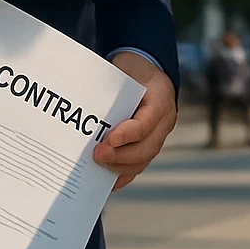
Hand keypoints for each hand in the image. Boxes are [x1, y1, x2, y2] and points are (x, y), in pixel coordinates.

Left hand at [94, 51, 176, 189]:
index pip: (147, 122)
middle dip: (120, 156)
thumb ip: (112, 85)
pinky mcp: (150, 145)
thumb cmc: (132, 69)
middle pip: (146, 147)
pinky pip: (138, 164)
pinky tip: (107, 180)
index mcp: (161, 98)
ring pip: (143, 159)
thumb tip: (84, 106)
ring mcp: (159, 135)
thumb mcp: (125, 67)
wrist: (146, 71)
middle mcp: (165, 120)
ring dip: (120, 167)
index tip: (109, 140)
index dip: (128, 135)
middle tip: (97, 155)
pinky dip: (123, 174)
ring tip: (97, 165)